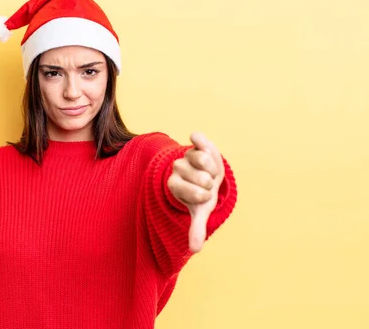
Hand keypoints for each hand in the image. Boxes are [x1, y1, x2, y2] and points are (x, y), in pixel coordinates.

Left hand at [167, 132, 224, 252]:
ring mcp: (186, 155)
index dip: (203, 195)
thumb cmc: (203, 194)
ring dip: (212, 167)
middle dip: (210, 181)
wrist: (206, 173)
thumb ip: (196, 227)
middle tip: (207, 182)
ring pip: (201, 158)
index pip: (193, 193)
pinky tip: (202, 144)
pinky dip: (201, 140)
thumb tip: (194, 250)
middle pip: (200, 176)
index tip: (204, 195)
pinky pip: (197, 137)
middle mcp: (177, 169)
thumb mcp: (200, 210)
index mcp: (175, 186)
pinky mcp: (196, 142)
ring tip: (209, 170)